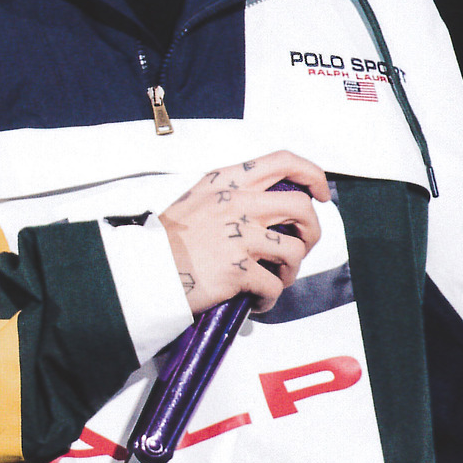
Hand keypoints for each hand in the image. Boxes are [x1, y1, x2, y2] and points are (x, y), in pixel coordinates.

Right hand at [159, 152, 328, 314]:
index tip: (320, 194)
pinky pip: (273, 286)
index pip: (283, 161)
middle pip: (301, 207)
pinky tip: (256, 301)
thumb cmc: (168, 242)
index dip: (312, 175)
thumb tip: (271, 209)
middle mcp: (235, 203)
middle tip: (302, 246)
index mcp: (226, 182)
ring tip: (275, 280)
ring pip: (293, 250)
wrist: (143, 271)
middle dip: (312, 231)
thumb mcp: (198, 201)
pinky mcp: (237, 270)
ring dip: (291, 270)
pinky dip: (269, 298)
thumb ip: (232, 197)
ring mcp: (238, 236)